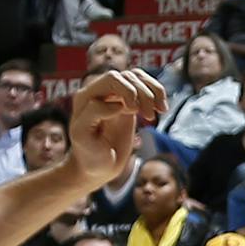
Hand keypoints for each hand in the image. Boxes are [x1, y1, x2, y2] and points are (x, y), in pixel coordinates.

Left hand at [65, 68, 166, 190]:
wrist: (98, 168)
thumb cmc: (88, 155)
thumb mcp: (82, 136)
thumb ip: (94, 113)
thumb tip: (118, 103)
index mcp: (85, 96)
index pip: (112, 79)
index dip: (127, 91)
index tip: (132, 113)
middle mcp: (100, 92)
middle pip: (128, 77)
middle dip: (142, 93)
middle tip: (148, 116)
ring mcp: (115, 96)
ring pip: (138, 78)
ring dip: (153, 92)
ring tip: (160, 111)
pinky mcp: (129, 103)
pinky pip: (145, 87)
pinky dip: (158, 94)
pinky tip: (162, 109)